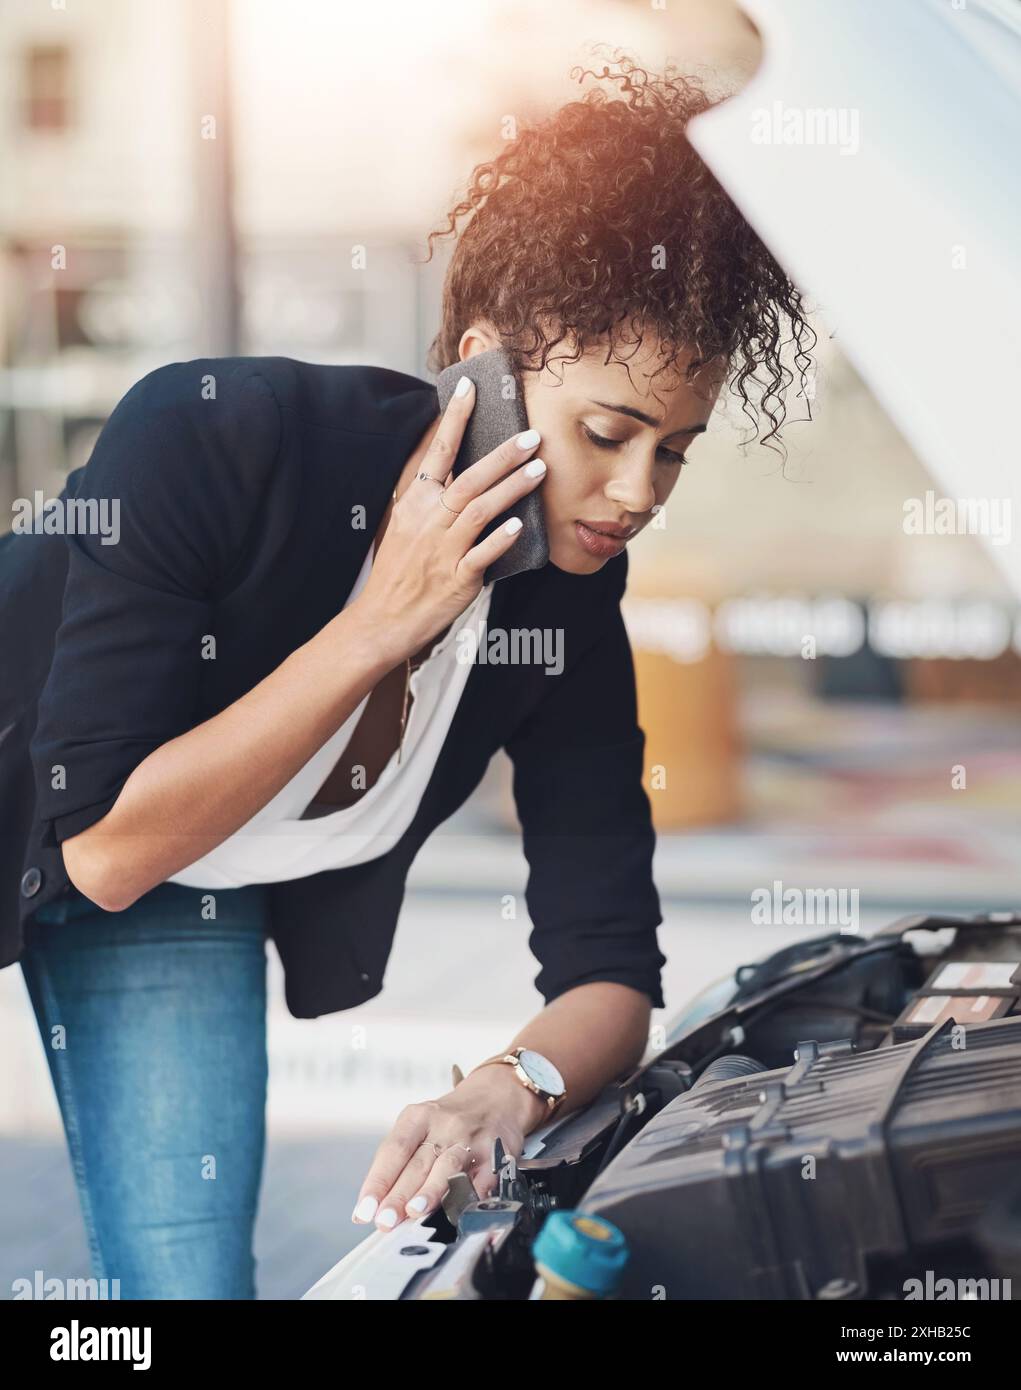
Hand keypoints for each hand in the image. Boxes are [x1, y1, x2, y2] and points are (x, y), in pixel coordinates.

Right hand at [350, 376, 546, 664]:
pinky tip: (519, 525)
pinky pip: (482, 554)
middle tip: (532, 436)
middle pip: (469, 478)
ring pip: (480, 509)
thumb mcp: (404, 524)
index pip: (437, 451)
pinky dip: (500, 538)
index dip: (453, 418)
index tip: (470, 387)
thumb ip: (427, 494)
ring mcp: (443, 549)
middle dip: (502, 455)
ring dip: (511, 487)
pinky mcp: (457, 578)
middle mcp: (429, 520)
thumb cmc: (398, 571)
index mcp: (414, 502)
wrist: (383, 619)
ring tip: (539, 469)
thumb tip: (449, 460)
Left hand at [350, 1061, 549, 1231]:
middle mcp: (445, 1125)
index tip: (364, 1210)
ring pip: (448, 1167)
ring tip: (414, 1212)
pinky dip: (469, 1197)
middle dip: (398, 1195)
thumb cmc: (450, 1120)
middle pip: (417, 1163)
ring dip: (430, 1192)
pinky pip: (482, 1178)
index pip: (393, 1150)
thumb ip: (401, 1162)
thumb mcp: (421, 1125)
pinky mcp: (496, 1153)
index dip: (378, 1181)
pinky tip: (457, 1212)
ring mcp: (471, 1138)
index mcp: (418, 1116)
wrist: (497, 1096)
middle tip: (384, 1220)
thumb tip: (377, 1205)